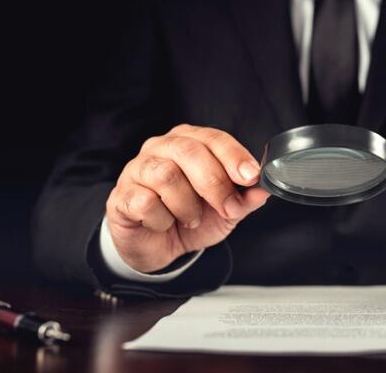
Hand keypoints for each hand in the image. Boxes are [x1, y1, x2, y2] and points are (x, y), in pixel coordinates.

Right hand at [105, 124, 269, 272]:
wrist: (158, 247)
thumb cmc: (191, 218)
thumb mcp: (226, 211)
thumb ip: (245, 198)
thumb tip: (264, 189)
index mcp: (190, 142)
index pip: (214, 138)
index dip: (234, 157)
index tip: (251, 177)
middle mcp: (162, 148)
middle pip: (190, 152)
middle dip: (215, 184)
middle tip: (227, 209)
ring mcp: (137, 169)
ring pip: (166, 175)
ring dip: (187, 206)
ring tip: (190, 219)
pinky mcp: (121, 195)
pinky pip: (145, 202)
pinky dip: (162, 219)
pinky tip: (164, 223)